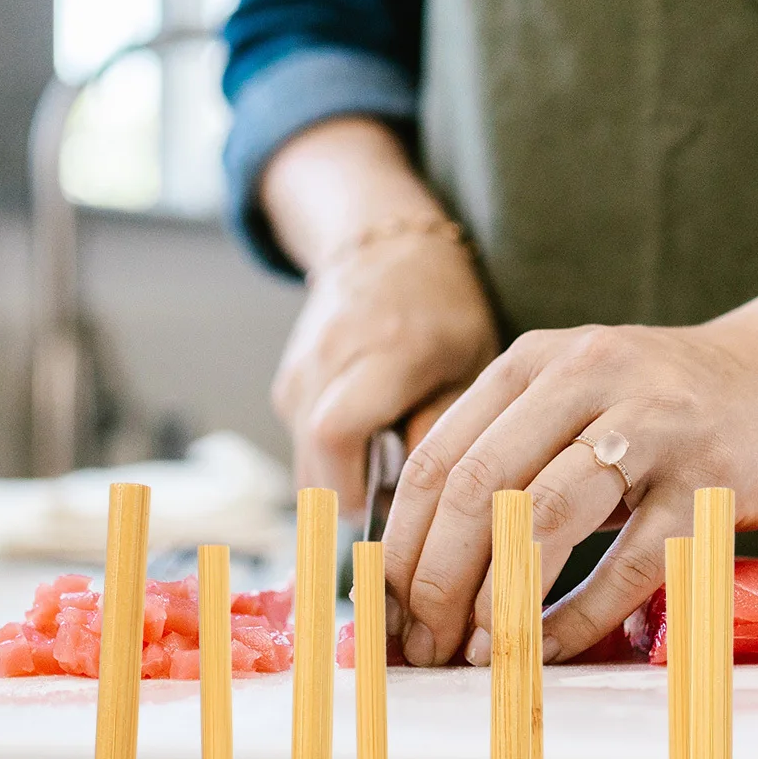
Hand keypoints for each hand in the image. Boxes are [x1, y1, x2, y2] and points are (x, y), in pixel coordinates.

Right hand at [272, 232, 498, 512]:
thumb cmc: (444, 310)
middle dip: (356, 499)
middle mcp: (330, 357)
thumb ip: (446, 430)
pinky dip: (334, 462)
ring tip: (392, 466)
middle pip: (314, 461)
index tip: (397, 509)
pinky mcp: (285, 385)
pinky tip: (371, 443)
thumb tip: (422, 501)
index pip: (336, 433)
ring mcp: (299, 370)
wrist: (385, 249)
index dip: (357, 487)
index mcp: (389, 348)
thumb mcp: (472, 363)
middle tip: (403, 502)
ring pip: (305, 464)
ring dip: (345, 484)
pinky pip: (303, 448)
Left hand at [380, 318, 757, 664]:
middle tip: (424, 642)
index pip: (438, 458)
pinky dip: (577, 615)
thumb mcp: (569, 397)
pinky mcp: (710, 480)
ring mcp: (654, 425)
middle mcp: (588, 377)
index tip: (388, 608)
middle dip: (437, 579)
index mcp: (535, 360)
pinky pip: (629, 562)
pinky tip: (547, 647)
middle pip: (479, 486)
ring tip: (477, 650)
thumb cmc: (654, 407)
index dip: (403, 544)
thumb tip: (418, 563)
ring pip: (545, 517)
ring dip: (498, 598)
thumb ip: (502, 452)